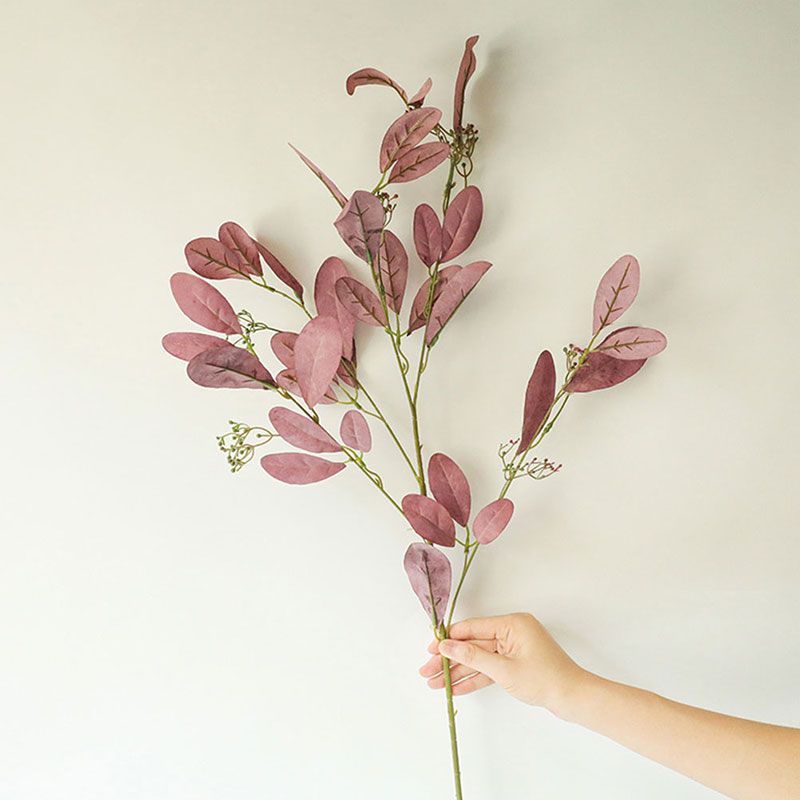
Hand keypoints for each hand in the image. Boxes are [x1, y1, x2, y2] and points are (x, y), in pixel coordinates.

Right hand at [418, 612, 587, 714]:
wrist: (574, 698)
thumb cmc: (546, 680)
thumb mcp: (504, 669)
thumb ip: (473, 656)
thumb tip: (447, 645)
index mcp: (512, 623)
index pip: (473, 628)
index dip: (449, 639)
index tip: (430, 649)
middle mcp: (512, 631)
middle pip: (472, 643)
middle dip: (449, 659)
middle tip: (427, 670)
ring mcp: (513, 648)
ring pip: (478, 658)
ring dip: (458, 671)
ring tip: (436, 683)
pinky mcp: (515, 663)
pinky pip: (489, 668)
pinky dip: (474, 678)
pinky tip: (456, 687)